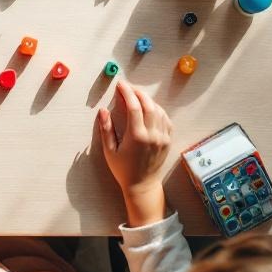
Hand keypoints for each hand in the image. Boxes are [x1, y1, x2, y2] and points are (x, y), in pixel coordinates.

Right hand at [97, 80, 172, 226]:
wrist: (142, 186)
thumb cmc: (123, 170)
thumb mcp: (110, 151)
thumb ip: (106, 129)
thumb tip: (102, 110)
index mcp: (137, 136)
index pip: (134, 107)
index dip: (127, 93)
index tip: (120, 85)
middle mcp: (152, 135)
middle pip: (148, 105)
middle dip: (138, 92)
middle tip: (128, 87)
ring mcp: (162, 138)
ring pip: (159, 110)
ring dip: (148, 100)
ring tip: (137, 96)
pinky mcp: (168, 141)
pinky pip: (166, 119)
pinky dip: (158, 110)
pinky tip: (150, 108)